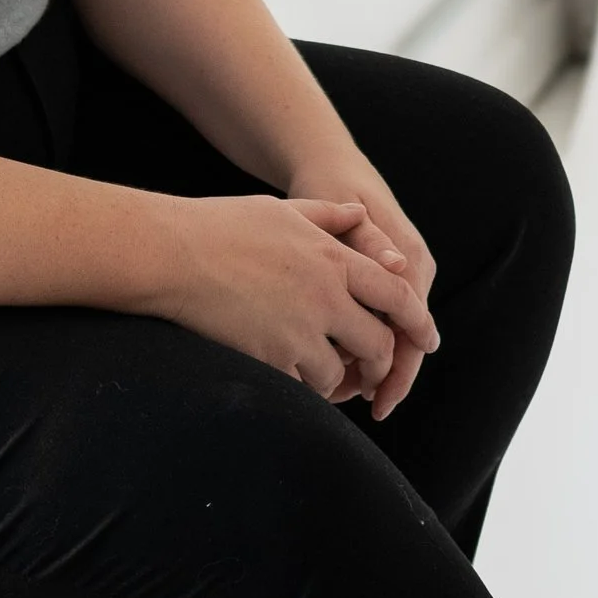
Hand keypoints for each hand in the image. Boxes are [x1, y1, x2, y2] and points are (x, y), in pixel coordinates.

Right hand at [150, 192, 438, 407]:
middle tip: (374, 373)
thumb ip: (328, 216)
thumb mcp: (282, 210)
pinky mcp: (271, 357)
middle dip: (381, 363)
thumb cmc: (220, 225)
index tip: (426, 340)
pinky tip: (288, 377)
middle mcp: (325, 296)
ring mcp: (299, 330)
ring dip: (336, 378)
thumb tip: (357, 214)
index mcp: (334, 258)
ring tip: (324, 376)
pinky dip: (301, 387)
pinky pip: (301, 386)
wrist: (170, 254)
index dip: (417, 321)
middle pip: (377, 343)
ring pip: (339, 371)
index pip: (397, 294)